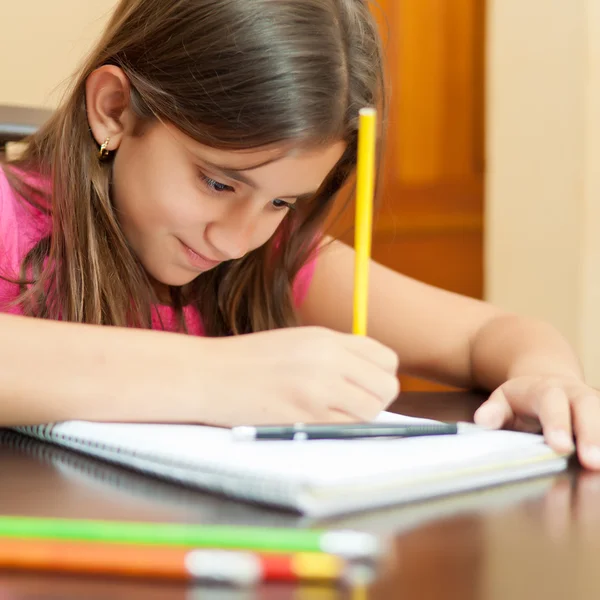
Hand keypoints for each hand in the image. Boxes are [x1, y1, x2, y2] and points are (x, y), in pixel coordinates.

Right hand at [193, 326, 399, 426]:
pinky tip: (311, 421)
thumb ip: (335, 356)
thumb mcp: (297, 342)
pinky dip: (336, 430)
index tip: (365, 385)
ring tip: (327, 414)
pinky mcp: (306, 417)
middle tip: (350, 405)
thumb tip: (369, 381)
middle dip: (375, 400)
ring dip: (357, 418)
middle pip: (386, 387)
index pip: (386, 359)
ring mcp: (319, 388)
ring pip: (370, 412)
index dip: (381, 376)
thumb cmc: (249, 361)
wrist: (208, 375)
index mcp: (327, 338)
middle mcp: (329, 359)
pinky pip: (344, 429)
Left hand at [473, 376, 599, 469]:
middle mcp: (576, 394)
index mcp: (546, 389)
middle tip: (592, 463)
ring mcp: (595, 406)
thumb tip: (483, 420)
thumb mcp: (503, 400)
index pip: (552, 402)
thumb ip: (494, 411)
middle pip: (589, 408)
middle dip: (591, 435)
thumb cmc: (522, 401)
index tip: (560, 447)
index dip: (557, 423)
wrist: (549, 386)